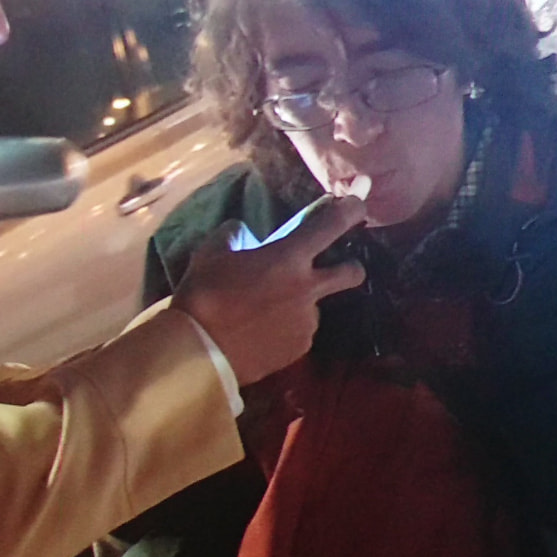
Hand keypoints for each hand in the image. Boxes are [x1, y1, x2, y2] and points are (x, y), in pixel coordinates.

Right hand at [171, 195, 367, 385]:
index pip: (331, 225)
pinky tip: (261, 333)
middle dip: (351, 267)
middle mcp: (308, 288)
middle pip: (352, 273)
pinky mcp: (298, 349)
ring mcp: (307, 321)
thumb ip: (234, 235)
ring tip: (269, 312)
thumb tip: (242, 232)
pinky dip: (286, 329)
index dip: (349, 211)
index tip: (356, 206)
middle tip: (336, 268)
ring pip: (316, 307)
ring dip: (301, 304)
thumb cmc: (205, 294)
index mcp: (289, 257)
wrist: (200, 350)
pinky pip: (299, 332)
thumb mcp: (212, 251)